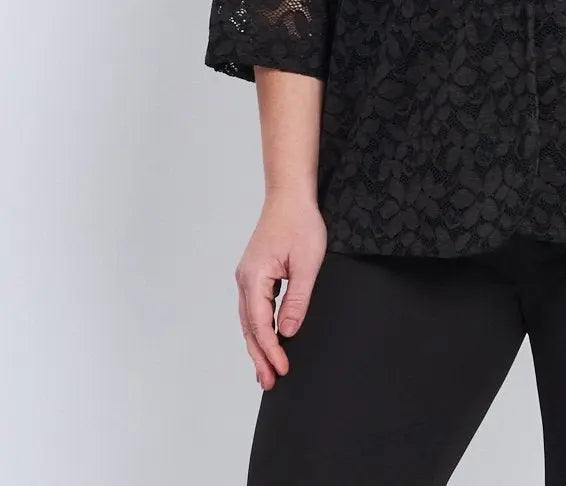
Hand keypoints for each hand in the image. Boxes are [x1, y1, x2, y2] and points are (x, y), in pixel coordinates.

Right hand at [235, 193, 326, 390]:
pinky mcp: (255, 273)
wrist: (290, 196)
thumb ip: (297, 298)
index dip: (271, 350)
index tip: (282, 370)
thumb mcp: (307, 263)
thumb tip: (288, 331)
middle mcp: (245, 280)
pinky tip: (267, 338)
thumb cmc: (300, 223)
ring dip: (258, 345)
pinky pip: (253, 308)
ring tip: (266, 370)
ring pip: (249, 320)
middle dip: (259, 356)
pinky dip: (259, 327)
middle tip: (269, 383)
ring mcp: (247, 276)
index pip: (260, 324)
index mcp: (254, 278)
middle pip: (249, 327)